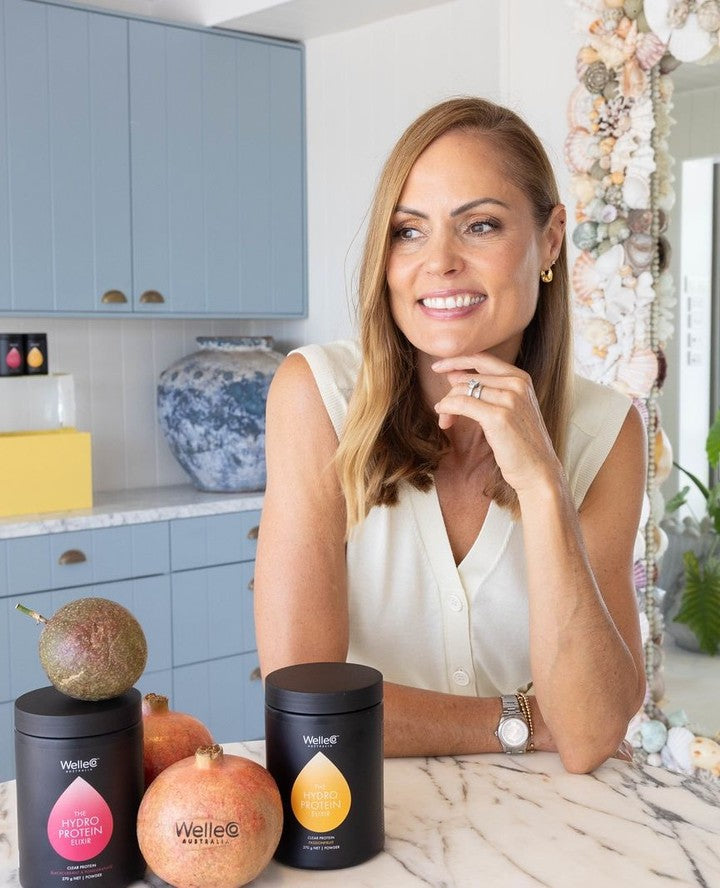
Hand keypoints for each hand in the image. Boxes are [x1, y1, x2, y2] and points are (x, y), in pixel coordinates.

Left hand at [431, 352, 562, 497]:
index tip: (438, 367)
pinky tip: (444, 419)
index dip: (457, 360)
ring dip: (447, 404)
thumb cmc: (521, 443)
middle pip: (468, 378)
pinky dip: (447, 408)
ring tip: (445, 421)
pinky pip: (461, 403)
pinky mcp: (498, 416)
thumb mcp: (509, 409)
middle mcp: (517, 384)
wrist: (538, 470)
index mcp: (521, 378)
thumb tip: (454, 375)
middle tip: (442, 412)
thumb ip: (487, 390)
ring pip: (462, 390)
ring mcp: (509, 399)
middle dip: (450, 393)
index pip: (482, 358)